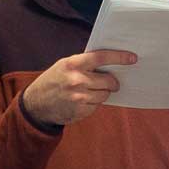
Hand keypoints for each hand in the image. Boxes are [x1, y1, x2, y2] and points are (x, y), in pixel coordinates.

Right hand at [23, 50, 137, 127]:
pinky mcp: (81, 110)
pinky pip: (97, 106)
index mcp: (72, 64)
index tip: (132, 58)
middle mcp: (76, 80)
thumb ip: (84, 64)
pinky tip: (83, 101)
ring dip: (103, 93)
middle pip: (108, 80)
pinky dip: (94, 103)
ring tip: (90, 91)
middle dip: (112, 82)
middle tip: (112, 82)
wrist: (36, 104)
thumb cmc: (53, 81)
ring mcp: (79, 97)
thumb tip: (111, 64)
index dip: (119, 57)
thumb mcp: (64, 66)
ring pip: (105, 94)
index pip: (101, 58)